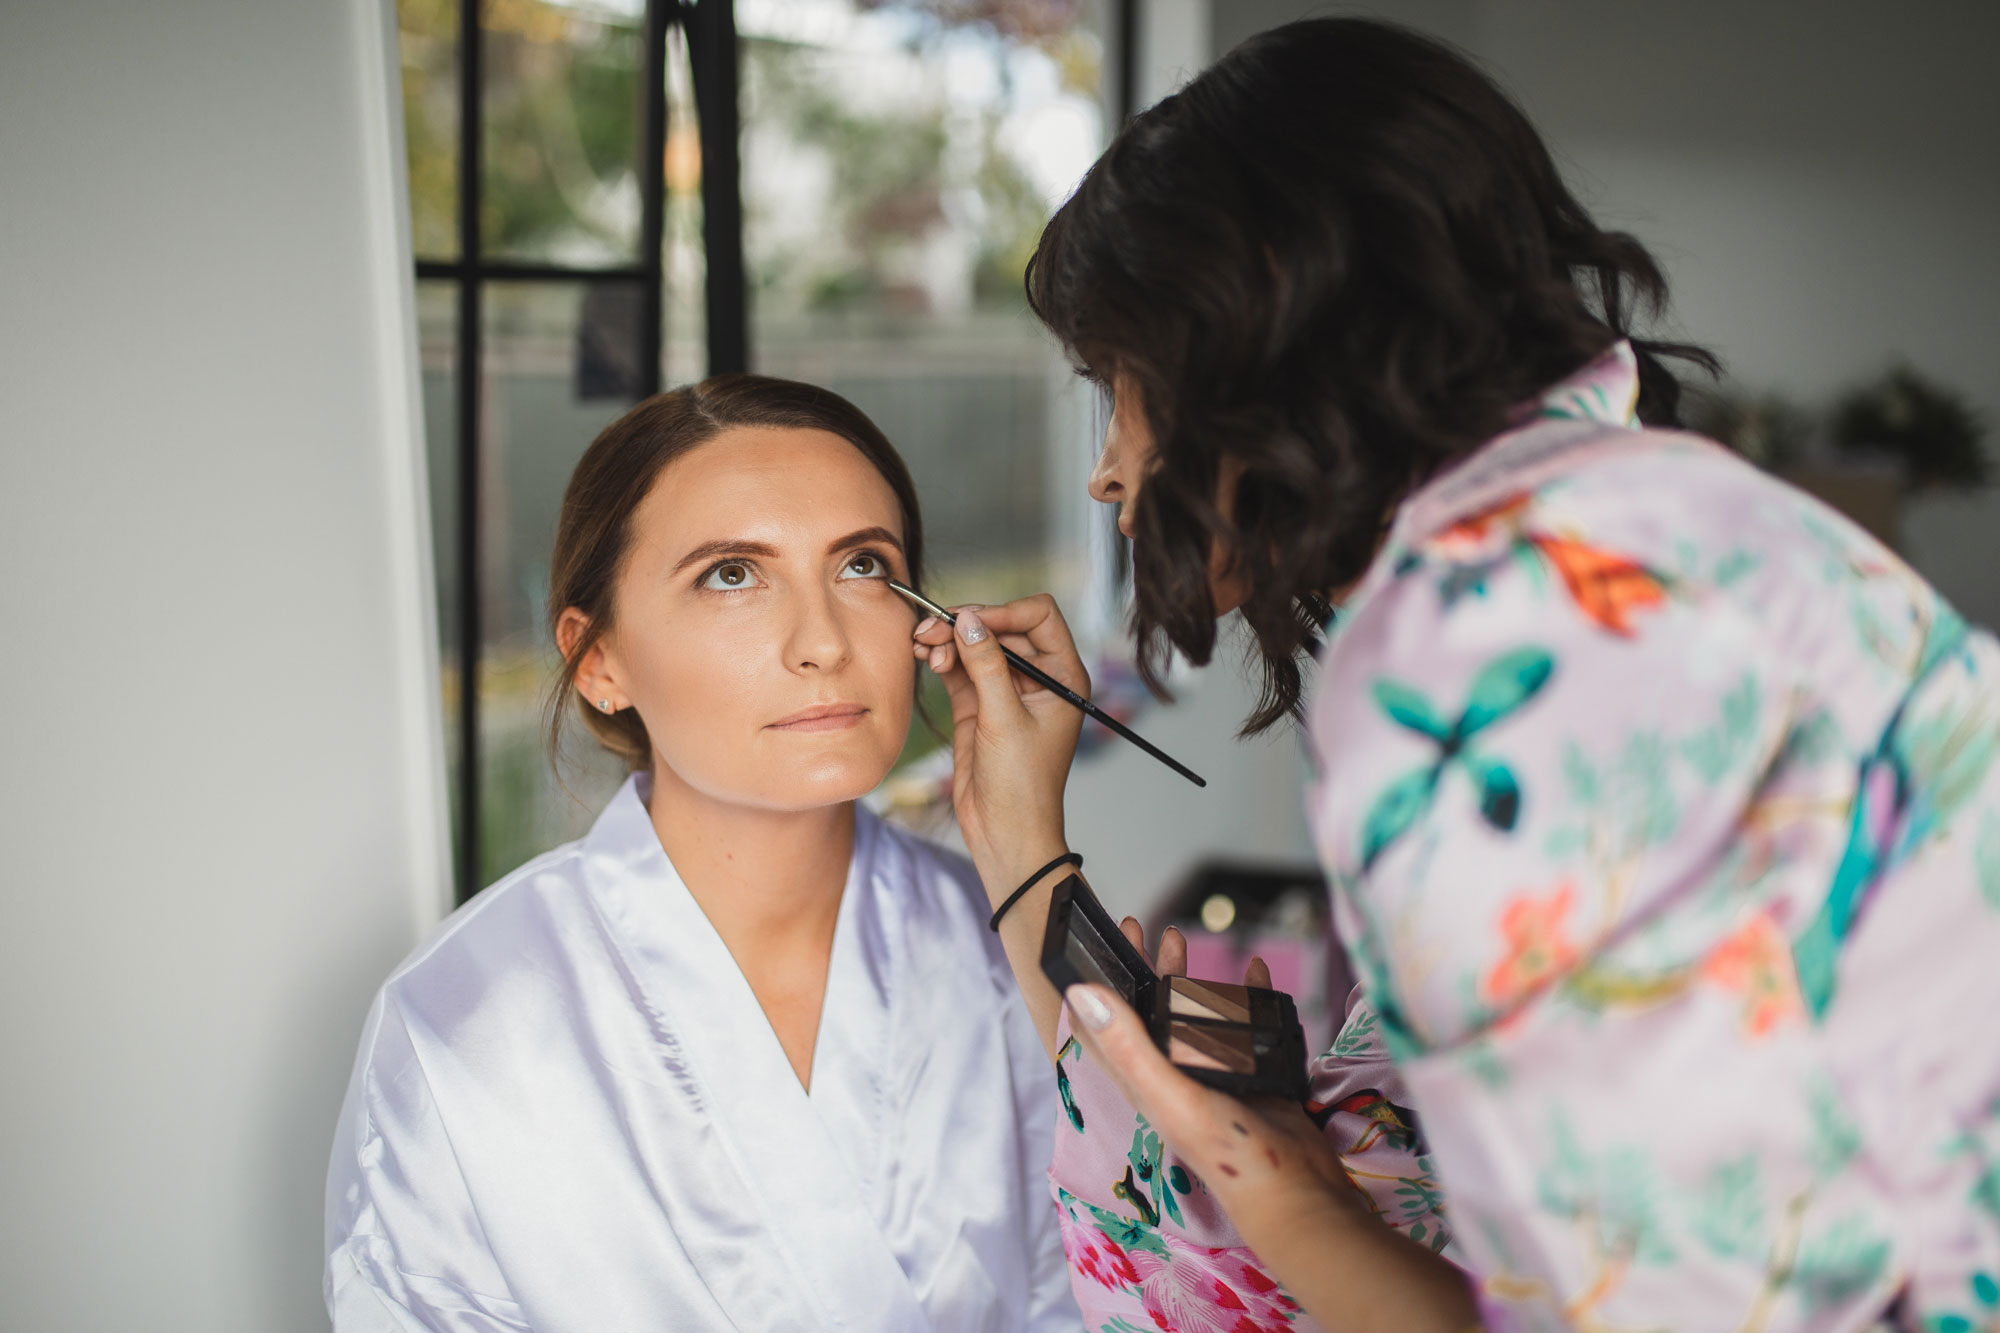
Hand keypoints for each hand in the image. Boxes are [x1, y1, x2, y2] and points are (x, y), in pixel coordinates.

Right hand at [913, 594, 1088, 887]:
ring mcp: (1006, 690)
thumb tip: (968, 619)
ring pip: (976, 645)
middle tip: (931, 630)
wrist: (1004, 833)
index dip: (1004, 612)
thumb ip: (986, 666)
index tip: (970, 620)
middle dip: (966, 625)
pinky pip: (959, 668)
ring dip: (949, 640)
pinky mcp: (978, 705)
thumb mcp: (1005, 719)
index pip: (1039, 617)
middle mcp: (1038, 677)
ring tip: (924, 647)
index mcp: (1063, 675)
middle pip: (1000, 627)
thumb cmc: (1022, 785)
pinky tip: (926, 657)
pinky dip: (942, 659)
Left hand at [1064, 922, 1478, 1331]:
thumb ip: (1128, 1045)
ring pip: (1195, 1016)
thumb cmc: (1228, 1154)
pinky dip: (1247, 995)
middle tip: (1149, 929)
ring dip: (1189, 979)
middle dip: (1147, 968)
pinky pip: (1246, 1025)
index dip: (1102, 980)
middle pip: (1151, 1012)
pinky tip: (1255, 973)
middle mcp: (1174, 1076)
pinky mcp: (1254, 1076)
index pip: (1109, 1023)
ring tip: (1187, 944)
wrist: (1294, 1192)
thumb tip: (1082, 993)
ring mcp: (1215, 1076)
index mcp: (1144, 1080)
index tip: (1106, 939)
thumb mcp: (1170, 1094)